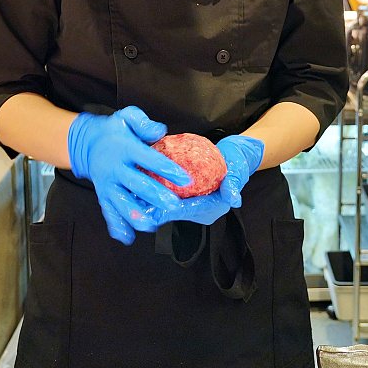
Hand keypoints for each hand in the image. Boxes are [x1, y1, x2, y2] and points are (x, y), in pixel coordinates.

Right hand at [67, 106, 189, 244]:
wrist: (85, 142)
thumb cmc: (113, 130)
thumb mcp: (126, 117)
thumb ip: (143, 123)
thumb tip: (160, 131)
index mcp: (125, 148)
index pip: (149, 159)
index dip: (167, 168)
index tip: (185, 178)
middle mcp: (115, 168)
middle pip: (136, 184)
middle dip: (155, 195)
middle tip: (173, 205)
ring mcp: (108, 184)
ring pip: (121, 202)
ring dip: (135, 215)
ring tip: (150, 225)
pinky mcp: (103, 195)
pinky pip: (108, 212)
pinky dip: (116, 225)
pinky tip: (127, 237)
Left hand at [140, 135, 264, 227]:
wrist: (237, 156)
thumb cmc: (238, 164)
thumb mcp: (237, 172)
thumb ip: (233, 185)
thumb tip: (233, 197)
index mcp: (210, 208)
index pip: (186, 211)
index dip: (169, 209)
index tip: (152, 208)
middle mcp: (198, 208)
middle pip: (172, 209)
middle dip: (153, 206)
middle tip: (132, 202)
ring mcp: (190, 199)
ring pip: (167, 202)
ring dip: (150, 198)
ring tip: (130, 193)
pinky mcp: (184, 191)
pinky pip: (167, 192)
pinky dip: (155, 187)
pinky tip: (140, 179)